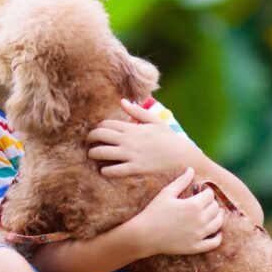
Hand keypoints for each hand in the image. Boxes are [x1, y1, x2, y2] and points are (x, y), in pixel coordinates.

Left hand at [86, 99, 200, 177]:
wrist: (183, 157)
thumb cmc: (170, 139)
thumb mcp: (155, 121)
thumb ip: (138, 112)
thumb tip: (122, 101)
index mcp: (133, 127)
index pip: (106, 123)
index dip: (97, 127)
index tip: (96, 132)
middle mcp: (129, 139)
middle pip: (100, 135)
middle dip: (90, 138)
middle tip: (88, 142)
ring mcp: (131, 154)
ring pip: (102, 152)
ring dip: (93, 154)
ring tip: (91, 155)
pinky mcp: (135, 168)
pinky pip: (114, 170)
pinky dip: (105, 170)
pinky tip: (103, 171)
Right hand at [130, 167, 223, 256]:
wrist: (144, 235)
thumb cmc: (154, 212)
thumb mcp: (166, 193)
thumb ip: (181, 181)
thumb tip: (191, 169)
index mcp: (194, 205)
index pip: (210, 195)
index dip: (207, 192)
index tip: (202, 192)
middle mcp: (200, 220)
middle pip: (216, 209)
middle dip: (212, 203)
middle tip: (206, 202)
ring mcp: (199, 235)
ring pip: (218, 224)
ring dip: (218, 217)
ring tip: (215, 214)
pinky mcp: (195, 247)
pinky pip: (214, 243)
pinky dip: (218, 237)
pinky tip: (217, 232)